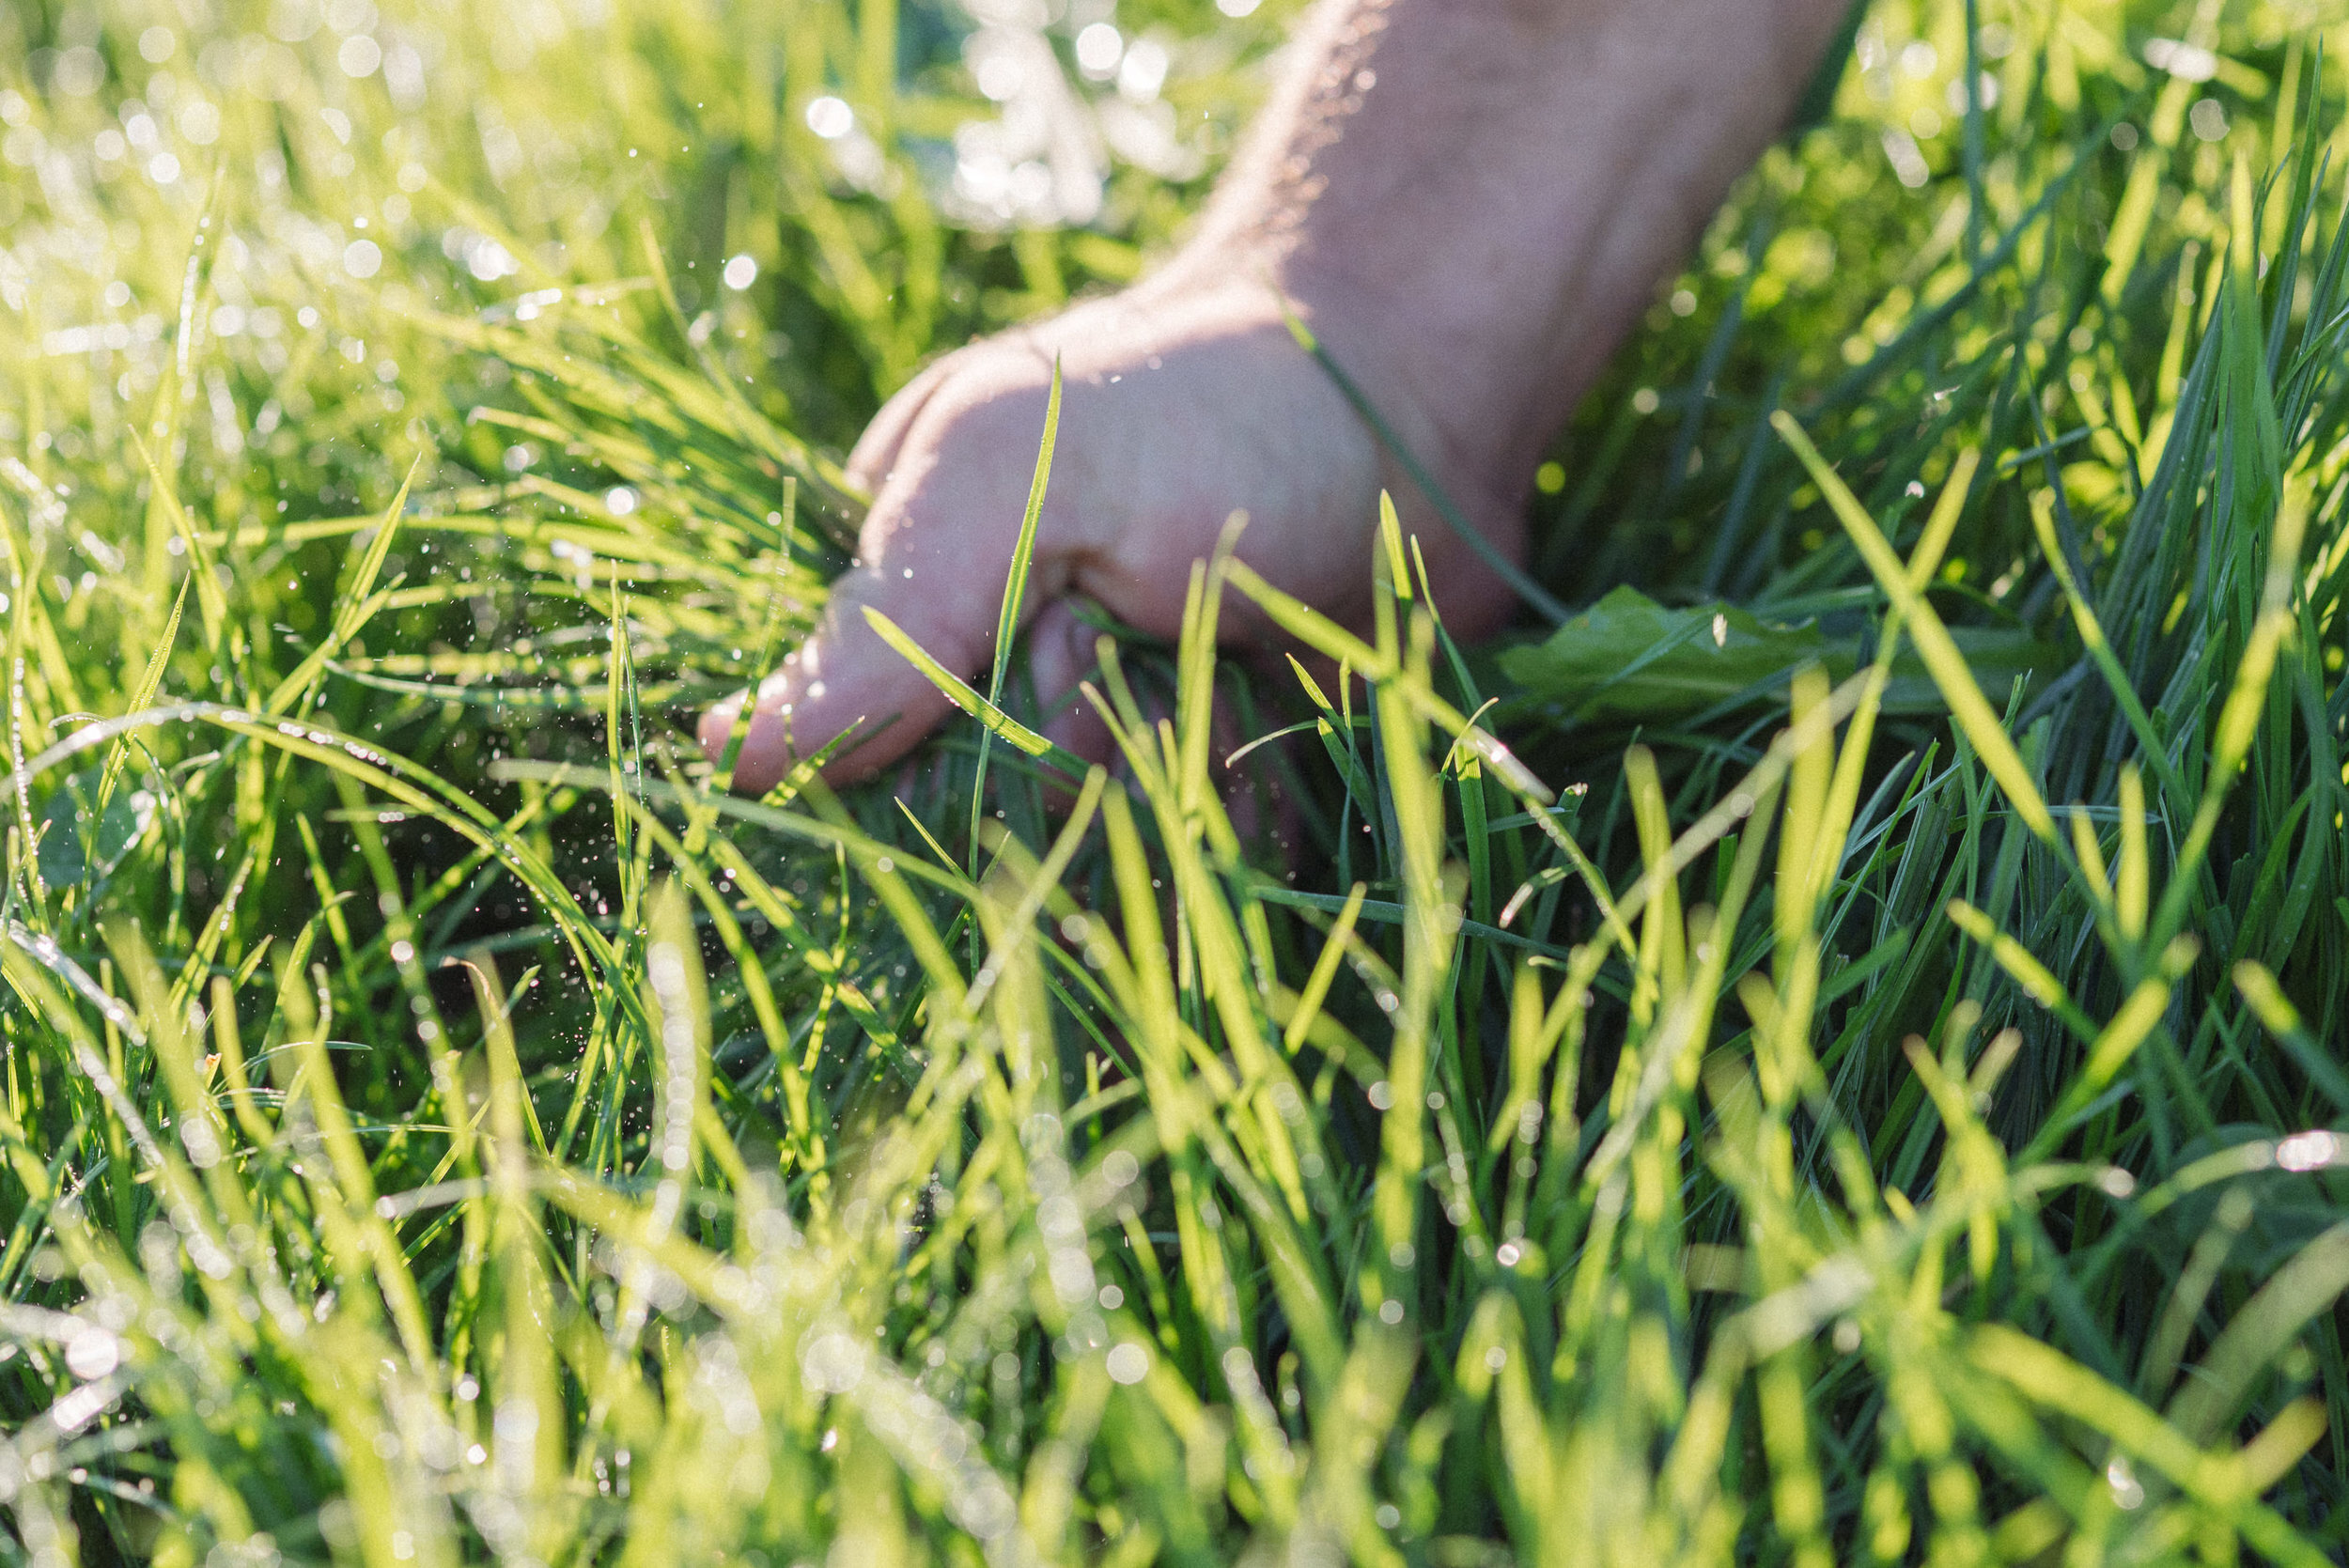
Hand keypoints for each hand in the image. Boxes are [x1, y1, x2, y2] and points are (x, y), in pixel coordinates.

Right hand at [699, 274, 1524, 790]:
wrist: (1411, 392)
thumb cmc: (1200, 398)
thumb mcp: (1012, 468)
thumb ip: (890, 616)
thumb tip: (727, 757)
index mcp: (914, 595)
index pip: (863, 760)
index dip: (940, 755)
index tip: (1040, 673)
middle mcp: (997, 676)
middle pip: (998, 825)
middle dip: (1084, 749)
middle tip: (1134, 627)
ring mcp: (1112, 731)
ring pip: (1109, 858)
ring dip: (1179, 778)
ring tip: (1233, 663)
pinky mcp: (1215, 771)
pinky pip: (1202, 862)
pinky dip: (1250, 811)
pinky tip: (1282, 722)